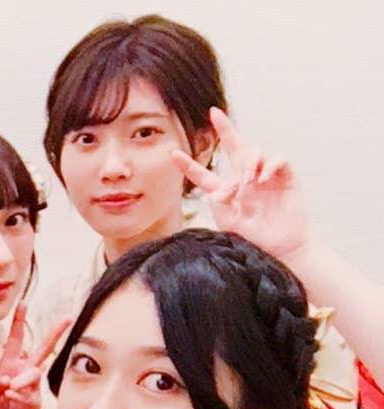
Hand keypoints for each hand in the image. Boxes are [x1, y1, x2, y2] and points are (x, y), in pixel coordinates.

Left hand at [0, 306, 70, 408]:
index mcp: (11, 366)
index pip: (17, 339)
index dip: (19, 321)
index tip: (23, 302)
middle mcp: (25, 373)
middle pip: (44, 348)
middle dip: (55, 333)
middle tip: (68, 317)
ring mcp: (33, 387)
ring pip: (36, 373)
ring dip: (21, 379)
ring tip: (7, 387)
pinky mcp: (35, 403)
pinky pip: (28, 393)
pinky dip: (17, 394)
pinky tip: (8, 397)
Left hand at [172, 108, 309, 258]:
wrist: (279, 246)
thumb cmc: (252, 237)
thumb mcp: (229, 222)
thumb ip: (220, 204)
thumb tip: (219, 189)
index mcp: (224, 191)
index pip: (203, 175)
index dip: (188, 165)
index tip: (172, 154)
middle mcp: (243, 178)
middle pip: (233, 148)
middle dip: (225, 129)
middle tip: (215, 114)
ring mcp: (264, 176)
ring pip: (254, 151)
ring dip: (248, 162)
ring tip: (248, 181)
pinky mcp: (284, 176)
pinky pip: (277, 159)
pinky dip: (269, 164)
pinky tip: (262, 178)